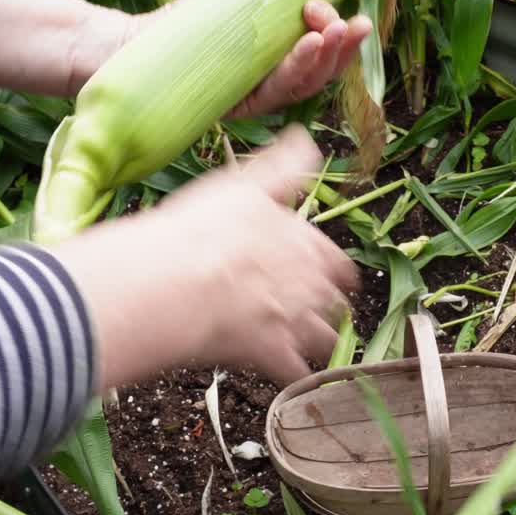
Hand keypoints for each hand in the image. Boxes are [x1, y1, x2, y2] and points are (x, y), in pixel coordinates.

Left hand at [0, 0, 369, 104]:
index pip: (326, 44)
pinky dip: (296, 70)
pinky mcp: (240, 106)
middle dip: (343, 47)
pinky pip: (276, 94)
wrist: (139, 41)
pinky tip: (307, 47)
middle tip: (349, 24)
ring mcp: (260, 94)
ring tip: (334, 32)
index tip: (344, 7)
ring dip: (326, 58)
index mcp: (286, 48)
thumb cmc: (192, 10)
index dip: (342, 30)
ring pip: (306, 84)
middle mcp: (278, 76)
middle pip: (325, 69)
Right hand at [50, 125, 359, 390]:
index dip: (333, 271)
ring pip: (326, 342)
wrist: (176, 283)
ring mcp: (296, 324)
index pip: (339, 263)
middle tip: (310, 311)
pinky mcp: (275, 357)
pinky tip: (279, 375)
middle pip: (337, 304)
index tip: (328, 276)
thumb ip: (284, 166)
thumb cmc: (203, 229)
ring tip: (301, 345)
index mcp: (307, 244)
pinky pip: (296, 374)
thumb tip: (308, 138)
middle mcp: (312, 285)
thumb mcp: (245, 183)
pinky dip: (291, 376)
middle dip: (327, 308)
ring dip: (316, 343)